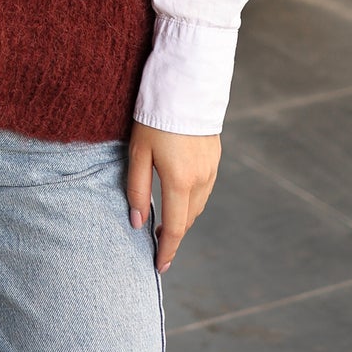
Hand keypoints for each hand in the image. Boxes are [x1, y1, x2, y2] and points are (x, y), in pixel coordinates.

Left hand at [126, 121, 220, 272]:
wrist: (185, 85)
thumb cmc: (155, 117)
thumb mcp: (137, 152)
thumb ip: (136, 189)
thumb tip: (137, 222)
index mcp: (179, 181)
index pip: (175, 228)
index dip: (167, 251)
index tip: (159, 267)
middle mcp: (200, 179)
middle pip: (188, 219)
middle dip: (174, 234)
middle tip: (158, 242)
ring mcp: (211, 168)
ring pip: (198, 205)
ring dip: (184, 216)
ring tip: (167, 220)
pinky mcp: (215, 156)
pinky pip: (204, 188)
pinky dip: (192, 198)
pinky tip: (180, 193)